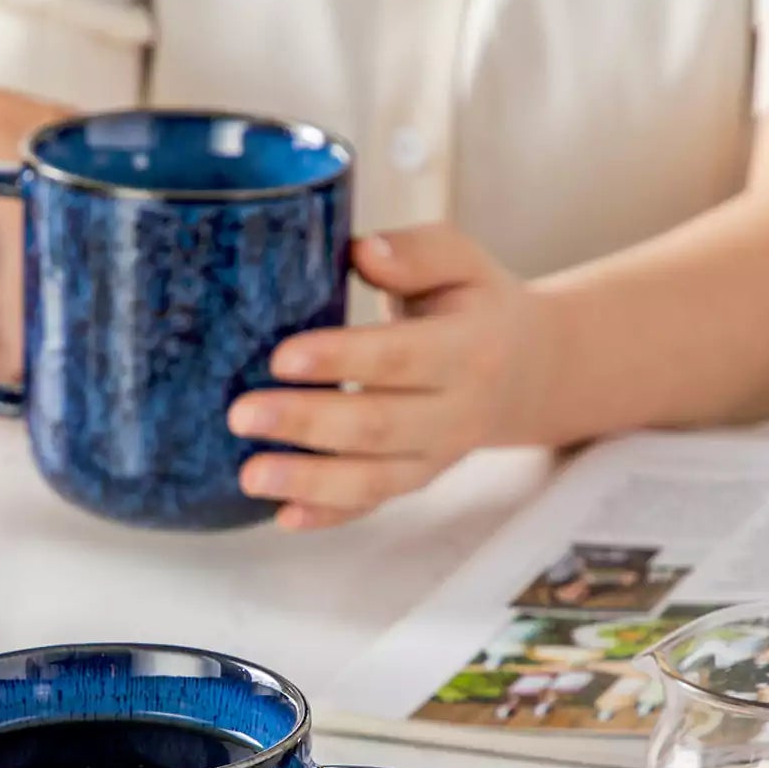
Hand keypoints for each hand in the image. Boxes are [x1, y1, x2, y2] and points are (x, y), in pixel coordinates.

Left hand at [228, 226, 556, 528]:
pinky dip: (328, 516)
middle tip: (240, 415)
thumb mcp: (461, 262)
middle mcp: (457, 412)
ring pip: (373, 479)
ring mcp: (436, 455)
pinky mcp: (415, 480)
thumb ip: (416, 253)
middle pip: (377, 426)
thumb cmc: (473, 304)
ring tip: (249, 475)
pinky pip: (371, 504)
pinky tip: (282, 517)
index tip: (281, 357)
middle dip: (306, 423)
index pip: (400, 358)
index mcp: (470, 349)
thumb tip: (363, 251)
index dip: (341, 359)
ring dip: (308, 481)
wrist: (528, 369)